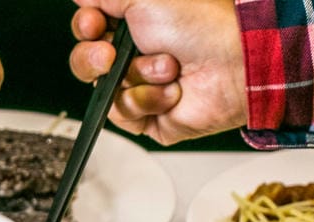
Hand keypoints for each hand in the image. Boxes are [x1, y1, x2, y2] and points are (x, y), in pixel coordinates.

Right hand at [70, 0, 245, 144]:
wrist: (231, 63)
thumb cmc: (198, 25)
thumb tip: (82, 0)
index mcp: (133, 24)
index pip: (88, 31)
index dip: (86, 29)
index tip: (94, 26)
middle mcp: (135, 55)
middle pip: (87, 64)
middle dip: (94, 59)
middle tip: (110, 56)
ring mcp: (141, 87)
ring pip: (106, 91)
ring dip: (136, 77)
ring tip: (168, 68)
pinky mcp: (150, 117)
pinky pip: (124, 115)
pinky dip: (147, 101)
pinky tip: (172, 91)